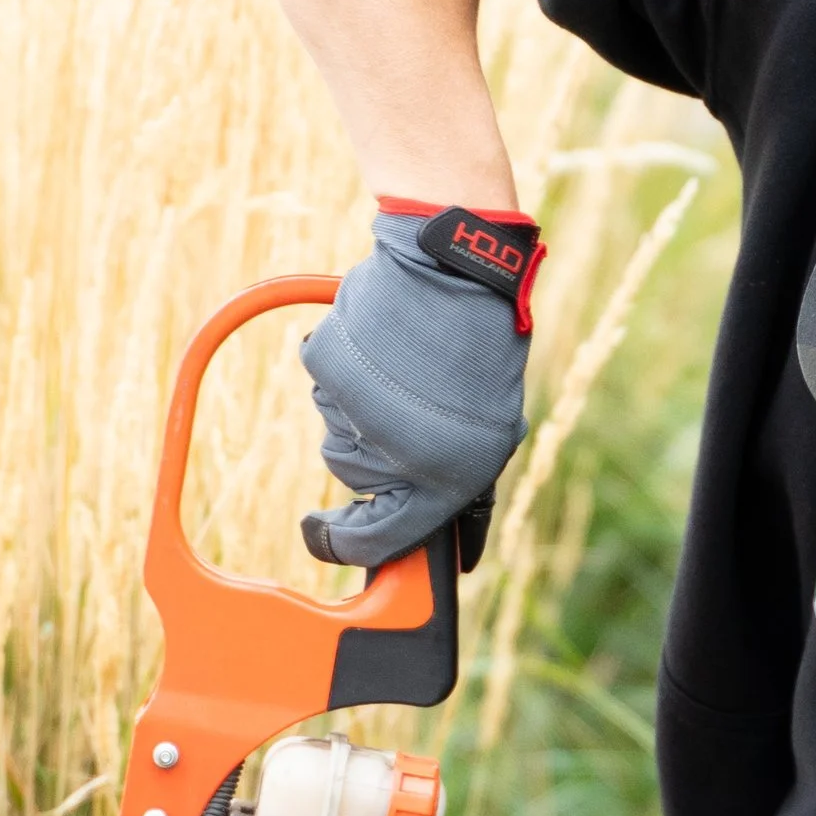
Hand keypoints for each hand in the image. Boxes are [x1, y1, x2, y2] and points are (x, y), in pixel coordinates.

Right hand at [300, 205, 539, 570]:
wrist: (457, 271)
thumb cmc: (481, 351)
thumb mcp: (490, 430)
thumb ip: (450, 482)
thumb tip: (413, 532)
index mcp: (445, 477)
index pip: (379, 538)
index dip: (346, 545)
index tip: (325, 538)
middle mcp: (398, 453)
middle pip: (353, 475)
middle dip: (374, 450)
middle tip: (407, 404)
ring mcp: (357, 410)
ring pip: (338, 430)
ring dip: (362, 409)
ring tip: (403, 368)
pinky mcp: (327, 369)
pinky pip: (325, 387)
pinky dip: (346, 371)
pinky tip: (381, 346)